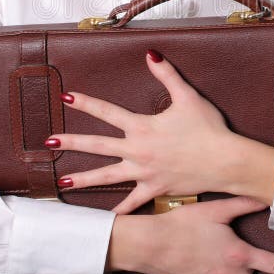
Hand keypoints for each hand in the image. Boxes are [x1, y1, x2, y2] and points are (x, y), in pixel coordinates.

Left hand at [47, 50, 273, 212]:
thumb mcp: (188, 97)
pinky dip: (122, 210)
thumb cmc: (208, 128)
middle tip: (48, 142)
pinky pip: (135, 202)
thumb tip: (151, 54)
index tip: (66, 97)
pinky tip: (109, 219)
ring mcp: (144, 173)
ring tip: (62, 183)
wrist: (225, 161)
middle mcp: (138, 151)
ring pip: (108, 177)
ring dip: (84, 179)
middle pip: (98, 146)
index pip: (108, 112)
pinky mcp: (156, 189)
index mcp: (142, 128)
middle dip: (72, 143)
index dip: (86, 103)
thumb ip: (167, 75)